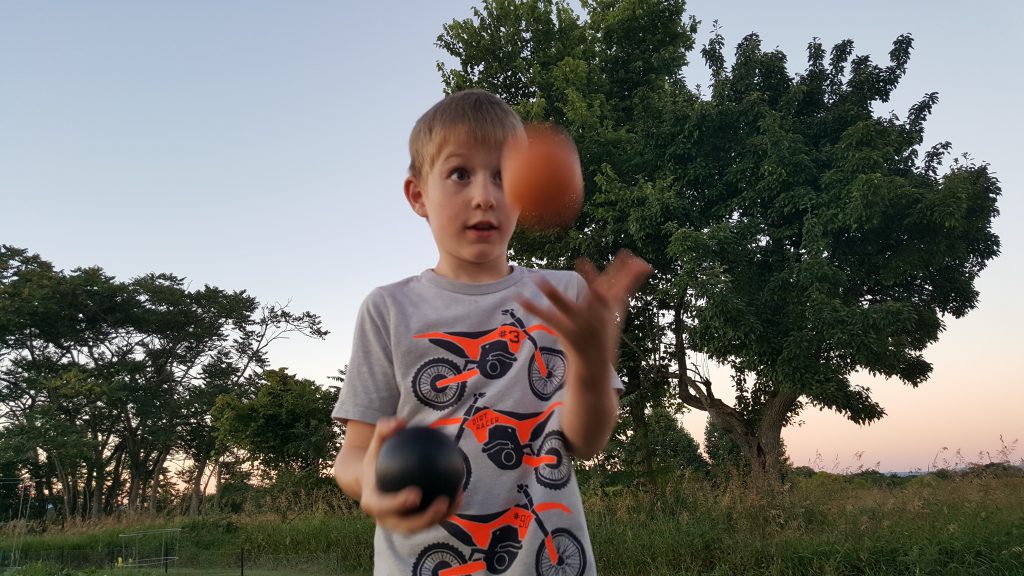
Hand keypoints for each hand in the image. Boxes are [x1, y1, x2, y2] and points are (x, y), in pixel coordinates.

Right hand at [358, 417, 462, 533]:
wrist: (372, 481)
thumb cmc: (376, 459)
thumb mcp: (375, 445)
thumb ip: (384, 431)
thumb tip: (399, 421)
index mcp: (372, 503)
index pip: (384, 506)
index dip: (399, 504)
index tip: (416, 493)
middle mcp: (386, 519)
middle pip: (407, 525)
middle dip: (426, 518)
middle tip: (442, 501)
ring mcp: (401, 524)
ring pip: (423, 526)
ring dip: (442, 516)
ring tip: (457, 498)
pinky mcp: (414, 524)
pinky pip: (432, 520)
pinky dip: (447, 510)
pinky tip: (461, 494)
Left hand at [519, 249, 651, 368]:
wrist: (595, 366)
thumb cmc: (605, 333)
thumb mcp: (617, 309)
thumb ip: (628, 285)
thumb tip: (643, 265)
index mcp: (610, 306)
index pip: (620, 285)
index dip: (625, 270)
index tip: (627, 254)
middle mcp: (597, 314)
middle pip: (594, 293)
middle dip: (590, 279)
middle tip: (583, 262)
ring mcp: (582, 324)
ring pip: (565, 305)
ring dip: (552, 293)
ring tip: (537, 279)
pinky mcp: (567, 332)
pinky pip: (547, 317)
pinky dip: (533, 307)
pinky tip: (520, 298)